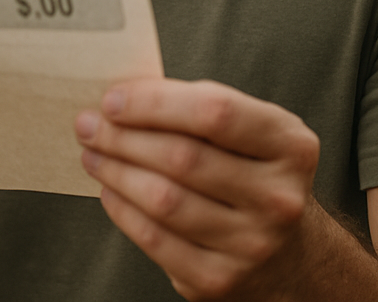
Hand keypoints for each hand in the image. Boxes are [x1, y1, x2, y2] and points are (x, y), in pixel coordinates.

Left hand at [75, 78, 319, 300]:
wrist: (289, 256)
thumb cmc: (250, 171)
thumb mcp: (247, 129)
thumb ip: (194, 107)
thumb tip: (121, 97)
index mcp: (289, 145)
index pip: (214, 112)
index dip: (154, 103)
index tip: (112, 99)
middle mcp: (278, 197)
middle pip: (181, 157)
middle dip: (122, 137)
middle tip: (88, 124)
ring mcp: (252, 244)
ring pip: (163, 200)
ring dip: (115, 171)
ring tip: (92, 153)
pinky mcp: (220, 280)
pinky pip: (156, 239)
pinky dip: (122, 210)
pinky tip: (109, 190)